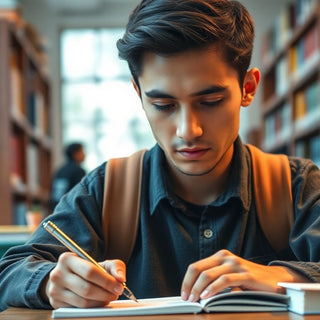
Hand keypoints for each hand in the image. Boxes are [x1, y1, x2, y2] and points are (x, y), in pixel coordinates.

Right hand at [44, 252, 125, 308]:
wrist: (67, 276)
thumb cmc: (87, 269)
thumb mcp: (101, 263)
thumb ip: (115, 267)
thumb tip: (120, 278)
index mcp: (67, 259)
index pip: (90, 271)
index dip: (106, 281)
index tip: (119, 286)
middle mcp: (58, 274)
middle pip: (86, 288)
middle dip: (105, 293)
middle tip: (116, 293)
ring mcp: (55, 290)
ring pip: (83, 302)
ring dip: (101, 302)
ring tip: (109, 297)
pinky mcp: (56, 304)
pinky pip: (78, 310)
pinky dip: (93, 308)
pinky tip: (99, 302)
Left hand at [181, 249, 309, 301]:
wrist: (275, 279)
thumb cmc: (250, 280)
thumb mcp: (230, 275)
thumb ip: (215, 279)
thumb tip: (196, 292)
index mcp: (220, 256)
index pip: (196, 266)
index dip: (187, 280)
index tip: (183, 294)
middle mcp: (225, 257)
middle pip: (198, 269)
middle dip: (189, 284)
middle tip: (186, 299)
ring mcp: (235, 264)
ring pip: (209, 274)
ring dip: (198, 289)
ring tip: (194, 300)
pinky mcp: (246, 275)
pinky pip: (224, 280)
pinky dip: (213, 289)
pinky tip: (207, 297)